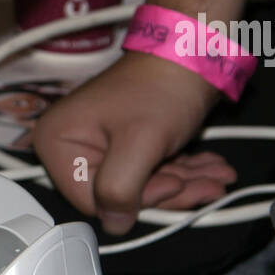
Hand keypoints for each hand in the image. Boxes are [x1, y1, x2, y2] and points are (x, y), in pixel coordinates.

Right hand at [31, 51, 235, 235]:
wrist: (191, 50)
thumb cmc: (162, 84)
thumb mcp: (140, 142)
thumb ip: (121, 188)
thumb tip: (115, 224)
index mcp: (58, 142)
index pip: (90, 200)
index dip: (136, 199)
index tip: (173, 183)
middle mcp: (70, 146)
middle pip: (117, 194)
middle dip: (169, 192)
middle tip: (208, 186)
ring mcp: (97, 146)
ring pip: (140, 186)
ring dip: (183, 184)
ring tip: (216, 178)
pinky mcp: (122, 145)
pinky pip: (148, 172)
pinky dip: (181, 173)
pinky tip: (209, 170)